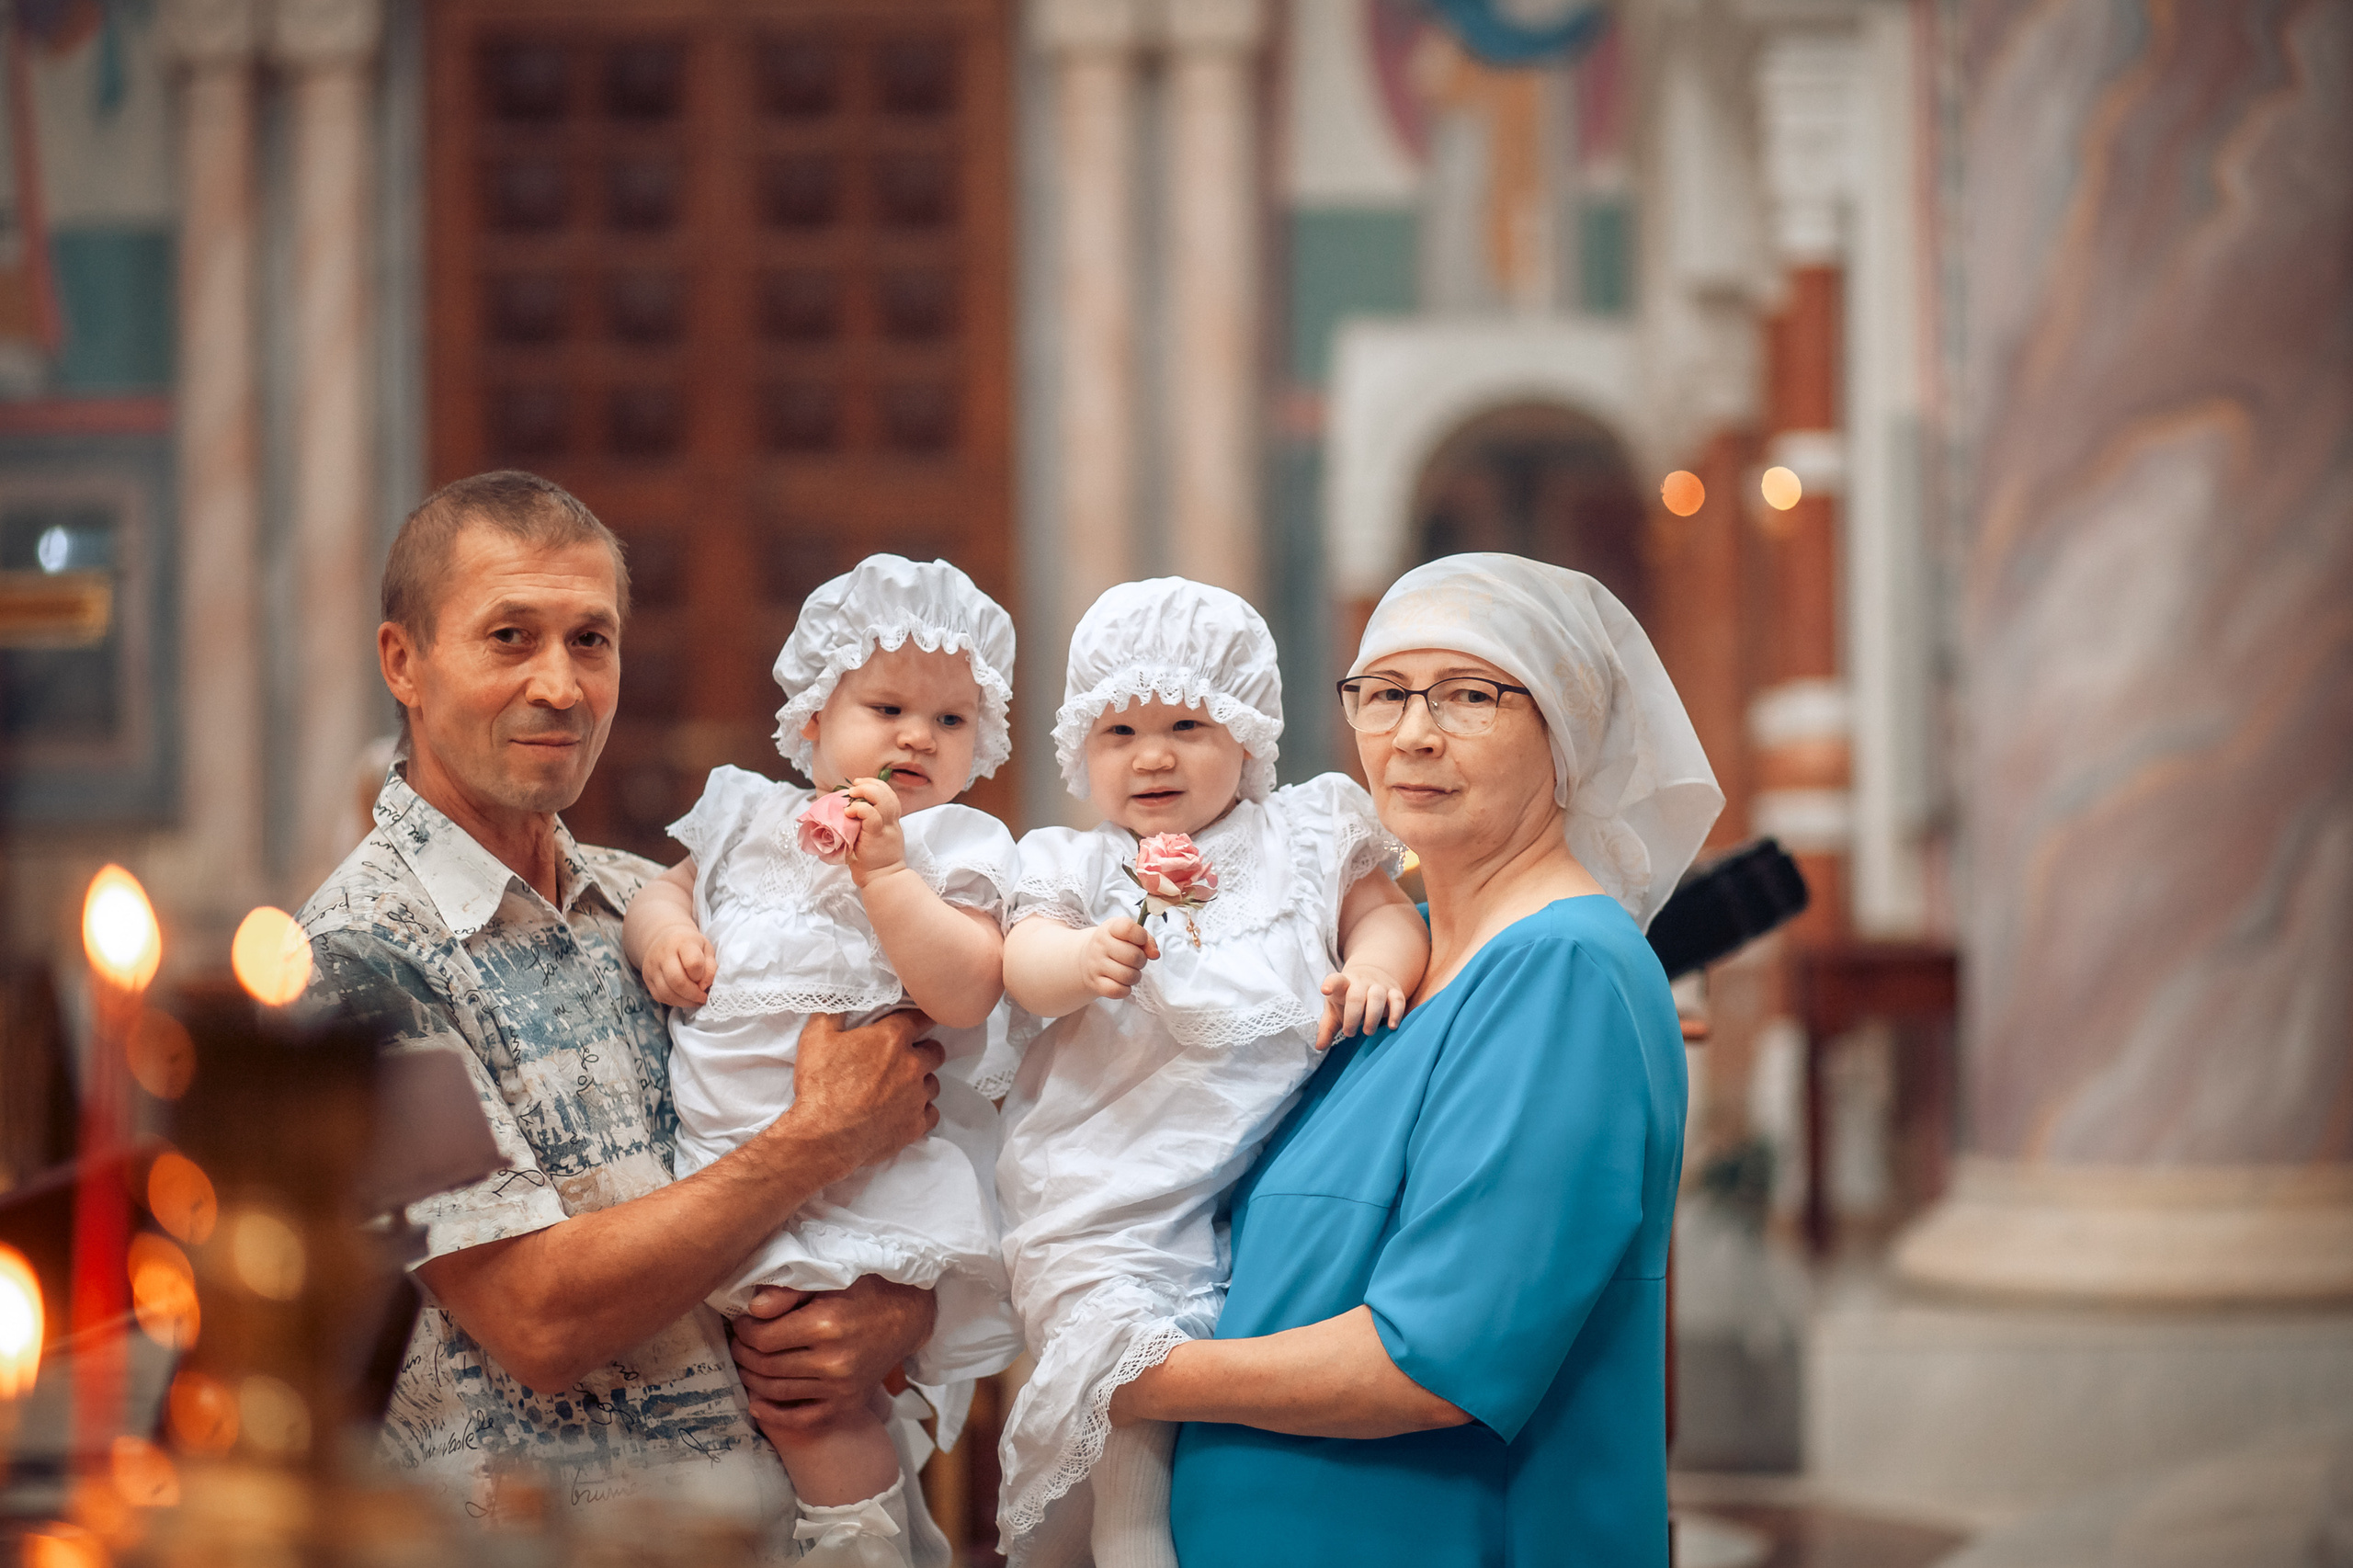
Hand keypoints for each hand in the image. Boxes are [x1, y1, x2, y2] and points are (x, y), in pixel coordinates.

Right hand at [643, 927, 715, 1008]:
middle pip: (677, 981)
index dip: (702, 977)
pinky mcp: (646, 978)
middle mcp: (663, 954)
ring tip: (695, 1000)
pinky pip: (660, 996)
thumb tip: (703, 987)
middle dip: (693, 994)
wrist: (664, 938)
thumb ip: (710, 968)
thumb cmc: (691, 945)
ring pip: (667, 993)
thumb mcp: (707, 949)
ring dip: (684, 1001)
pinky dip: (674, 1002)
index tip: (706, 981)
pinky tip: (683, 998)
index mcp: (682, 942)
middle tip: (702, 997)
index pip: (693, 963)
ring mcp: (652, 967)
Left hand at [730, 1277, 936, 1436]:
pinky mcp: (847, 1403)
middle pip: (765, 1366)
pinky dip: (774, 1415)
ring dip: (752, 1378)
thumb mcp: (831, 1276)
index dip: (744, 1331)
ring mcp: (841, 1388)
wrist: (909, 1315)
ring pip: (776, 1391)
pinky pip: (802, 1420)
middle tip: (739, 1342)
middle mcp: (833, 1361)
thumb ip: (789, 1290)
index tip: (742, 1322)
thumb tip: (753, 1309)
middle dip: (743, 1353)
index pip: (763, 1338)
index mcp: (826, 1325)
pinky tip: (757, 1403)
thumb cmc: (868, 1289)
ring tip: (748, 1362)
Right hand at [779, 1010, 942, 1182]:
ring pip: (933, 1084)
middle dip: (923, 1052)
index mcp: (892, 1038)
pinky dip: (920, 1112)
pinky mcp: (916, 1125)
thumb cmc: (820, 1086)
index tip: (917, 1023)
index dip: (920, 1019)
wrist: (823, 1138)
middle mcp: (912, 1065)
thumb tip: (838, 999)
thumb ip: (832, 1012)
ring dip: (920, 1083)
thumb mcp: (816, 1038)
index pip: (921, 1018)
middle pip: (935, 1052)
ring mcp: (917, 1097)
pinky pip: (931, 1114)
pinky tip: (904, 1113)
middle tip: (904, 1058)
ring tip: (900, 1089)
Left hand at [843, 777, 906, 886]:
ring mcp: (887, 828)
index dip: (876, 785)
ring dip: (866, 791)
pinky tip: (849, 812)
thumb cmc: (873, 863)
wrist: (883, 880)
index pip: (889, 795)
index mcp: (891, 822)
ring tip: (852, 794)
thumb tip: (846, 813)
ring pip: (884, 800)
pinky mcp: (878, 836)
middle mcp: (892, 822)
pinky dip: (860, 809)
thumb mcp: (874, 839)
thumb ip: (868, 826)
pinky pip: (872, 815)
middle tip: (854, 786)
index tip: (860, 784)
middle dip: (870, 784)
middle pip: (888, 793)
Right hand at [1082, 917, 1158, 999]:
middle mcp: (1100, 945)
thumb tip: (1155, 954)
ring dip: (1135, 976)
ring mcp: (1096, 965)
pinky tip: (1122, 983)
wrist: (1085, 958)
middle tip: (1136, 960)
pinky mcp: (1095, 983)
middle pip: (1133, 956)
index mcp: (1110, 929)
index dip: (1141, 936)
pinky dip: (1125, 990)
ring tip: (1130, 971)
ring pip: (1128, 976)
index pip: (1128, 929)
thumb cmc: (1113, 945)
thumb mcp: (1127, 935)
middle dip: (1141, 960)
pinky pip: (1118, 991)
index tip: (1141, 940)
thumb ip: (1146, 940)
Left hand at [1316, 962, 1410, 1048]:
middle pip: (1356, 995)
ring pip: (1377, 996)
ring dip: (1372, 1017)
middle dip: (1352, 1016)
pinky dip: (1396, 1013)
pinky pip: (1397, 1000)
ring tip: (1368, 1032)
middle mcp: (1361, 982)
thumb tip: (1319, 1047)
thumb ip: (1327, 1028)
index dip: (1330, 984)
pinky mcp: (1394, 991)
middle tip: (1349, 1033)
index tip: (1325, 990)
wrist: (1373, 975)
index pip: (1336, 980)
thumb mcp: (1335, 1009)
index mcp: (1343, 984)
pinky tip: (1391, 1026)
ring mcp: (1379, 985)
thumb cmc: (1348, 998)